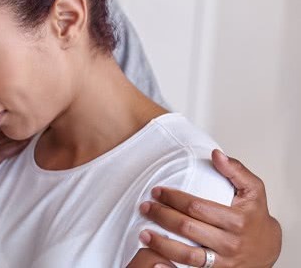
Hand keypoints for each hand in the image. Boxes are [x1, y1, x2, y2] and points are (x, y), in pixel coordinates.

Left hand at [139, 150, 281, 267]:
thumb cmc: (255, 216)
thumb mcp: (253, 190)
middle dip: (162, 216)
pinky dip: (171, 266)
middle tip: (145, 207)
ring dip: (162, 244)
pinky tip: (155, 262)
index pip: (197, 207)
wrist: (268, 248)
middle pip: (188, 228)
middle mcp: (229, 242)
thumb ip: (236, 170)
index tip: (157, 191)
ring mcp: (223, 261)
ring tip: (143, 233)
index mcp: (236, 220)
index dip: (174, 198)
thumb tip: (216, 155)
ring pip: (187, 255)